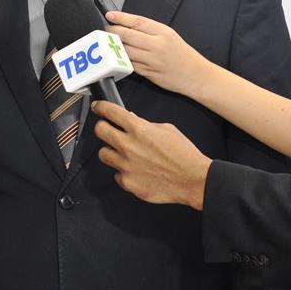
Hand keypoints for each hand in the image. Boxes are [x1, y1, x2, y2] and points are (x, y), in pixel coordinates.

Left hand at [92, 101, 211, 210]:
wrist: (192, 179)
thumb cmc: (183, 154)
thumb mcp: (166, 129)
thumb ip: (145, 125)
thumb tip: (132, 122)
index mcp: (139, 129)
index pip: (110, 111)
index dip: (101, 107)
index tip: (98, 107)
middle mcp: (128, 146)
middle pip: (99, 131)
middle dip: (102, 127)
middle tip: (106, 129)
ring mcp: (126, 165)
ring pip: (103, 154)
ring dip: (111, 151)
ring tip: (123, 153)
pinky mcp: (128, 182)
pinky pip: (117, 175)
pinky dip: (124, 172)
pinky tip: (135, 171)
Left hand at [104, 11, 211, 96]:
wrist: (196, 74)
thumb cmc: (182, 54)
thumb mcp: (170, 35)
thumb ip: (150, 30)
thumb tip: (128, 25)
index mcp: (163, 32)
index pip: (137, 22)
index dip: (121, 18)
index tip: (110, 15)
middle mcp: (157, 45)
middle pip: (128, 35)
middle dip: (113, 31)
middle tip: (106, 29)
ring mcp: (152, 60)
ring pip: (126, 51)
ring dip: (115, 47)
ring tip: (109, 43)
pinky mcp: (149, 73)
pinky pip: (131, 65)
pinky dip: (123, 60)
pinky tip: (118, 56)